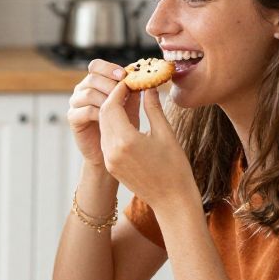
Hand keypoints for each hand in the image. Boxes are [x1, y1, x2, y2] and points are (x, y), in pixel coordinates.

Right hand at [67, 60, 135, 168]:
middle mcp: (83, 90)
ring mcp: (76, 104)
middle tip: (124, 93)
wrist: (112, 151)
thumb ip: (133, 90)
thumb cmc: (123, 127)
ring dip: (106, 98)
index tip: (124, 75)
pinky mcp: (73, 118)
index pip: (96, 66)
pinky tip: (111, 120)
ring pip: (88, 93)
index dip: (109, 68)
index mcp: (96, 83)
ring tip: (119, 108)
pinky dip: (99, 113)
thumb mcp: (131, 105)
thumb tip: (143, 75)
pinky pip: (85, 110)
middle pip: (92, 77)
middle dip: (110, 84)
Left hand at [97, 81, 197, 210]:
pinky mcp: (111, 165)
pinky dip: (113, 124)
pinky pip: (106, 138)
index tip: (130, 79)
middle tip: (128, 85)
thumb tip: (148, 87)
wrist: (171, 200)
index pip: (111, 105)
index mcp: (125, 140)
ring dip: (112, 110)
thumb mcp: (165, 134)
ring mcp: (109, 159)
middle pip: (104, 114)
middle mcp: (111, 150)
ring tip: (128, 99)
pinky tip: (126, 118)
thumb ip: (153, 108)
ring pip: (103, 126)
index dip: (119, 90)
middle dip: (113, 97)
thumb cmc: (175, 167)